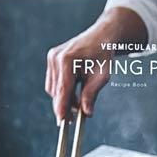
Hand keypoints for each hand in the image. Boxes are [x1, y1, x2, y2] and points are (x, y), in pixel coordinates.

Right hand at [44, 6, 147, 121]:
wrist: (102, 35)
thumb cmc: (104, 54)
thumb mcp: (102, 75)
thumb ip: (92, 94)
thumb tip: (87, 113)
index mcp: (68, 59)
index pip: (63, 88)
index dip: (62, 107)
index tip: (62, 121)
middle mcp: (56, 57)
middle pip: (56, 90)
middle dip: (65, 105)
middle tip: (73, 120)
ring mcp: (52, 57)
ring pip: (53, 88)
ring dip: (64, 98)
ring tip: (79, 103)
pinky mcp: (52, 59)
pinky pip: (54, 81)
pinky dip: (63, 90)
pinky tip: (75, 92)